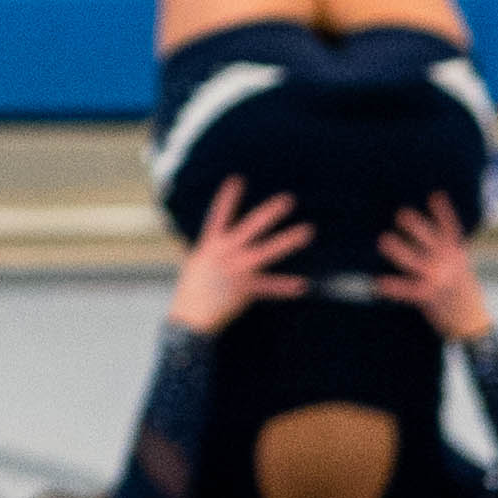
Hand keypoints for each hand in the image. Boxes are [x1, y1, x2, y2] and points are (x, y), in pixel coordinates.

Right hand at [164, 179, 307, 335]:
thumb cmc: (192, 291)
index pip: (219, 215)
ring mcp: (238, 270)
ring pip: (268, 251)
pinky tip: (302, 285)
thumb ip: (212, 252)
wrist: (189, 318)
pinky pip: (270, 286)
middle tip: (288, 200)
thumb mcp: (198, 264)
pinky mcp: (246, 289)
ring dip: (288, 240)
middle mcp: (226, 253)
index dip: (228, 198)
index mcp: (210, 245)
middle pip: (252, 227)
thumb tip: (217, 242)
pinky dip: (285, 286)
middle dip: (270, 213)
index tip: (237, 179)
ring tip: (307, 231)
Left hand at [374, 193, 496, 344]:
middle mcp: (448, 263)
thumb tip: (427, 232)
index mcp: (456, 253)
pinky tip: (379, 283)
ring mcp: (438, 279)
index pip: (450, 228)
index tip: (436, 196)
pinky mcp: (428, 296)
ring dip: (400, 251)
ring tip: (383, 240)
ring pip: (416, 261)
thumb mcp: (460, 264)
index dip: (443, 212)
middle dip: (417, 228)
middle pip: (431, 241)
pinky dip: (394, 286)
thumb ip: (447, 249)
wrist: (471, 321)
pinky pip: (408, 289)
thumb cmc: (461, 289)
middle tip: (401, 214)